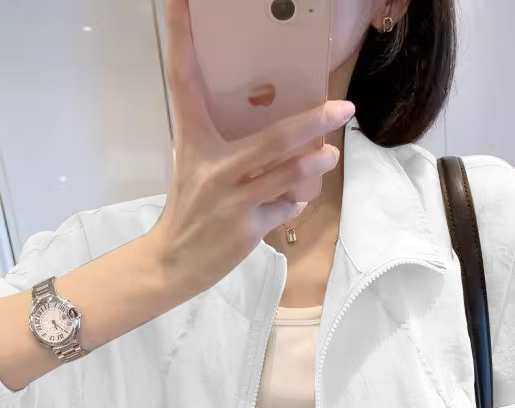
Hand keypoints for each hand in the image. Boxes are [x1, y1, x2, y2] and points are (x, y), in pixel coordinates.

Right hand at [152, 0, 354, 297]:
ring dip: (315, 165)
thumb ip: (236, 151)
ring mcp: (231, 200)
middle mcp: (213, 167)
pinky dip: (293, 203)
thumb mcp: (198, 170)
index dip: (180, 38)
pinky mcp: (246, 229)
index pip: (184, 82)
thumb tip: (289, 139)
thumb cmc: (188, 211)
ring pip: (288, 175)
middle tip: (343, 108)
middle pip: (272, 137)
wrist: (172, 263)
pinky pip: (285, 208)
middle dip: (313, 122)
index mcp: (194, 142)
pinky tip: (290, 203)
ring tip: (329, 156)